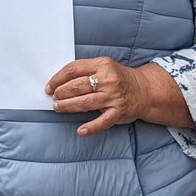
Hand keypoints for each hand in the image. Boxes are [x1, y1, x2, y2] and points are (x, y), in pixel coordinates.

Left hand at [46, 57, 160, 136]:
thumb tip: (60, 81)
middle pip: (77, 86)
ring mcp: (113, 97)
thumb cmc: (119, 78)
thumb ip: (86, 70)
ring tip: (58, 107)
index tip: (50, 86)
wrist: (145, 91)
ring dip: (68, 106)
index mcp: (102, 65)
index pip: (74, 69)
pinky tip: (80, 130)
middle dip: (61, 93)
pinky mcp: (118, 112)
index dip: (58, 78)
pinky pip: (102, 121)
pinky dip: (91, 127)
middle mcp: (108, 80)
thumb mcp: (104, 66)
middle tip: (54, 98)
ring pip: (85, 102)